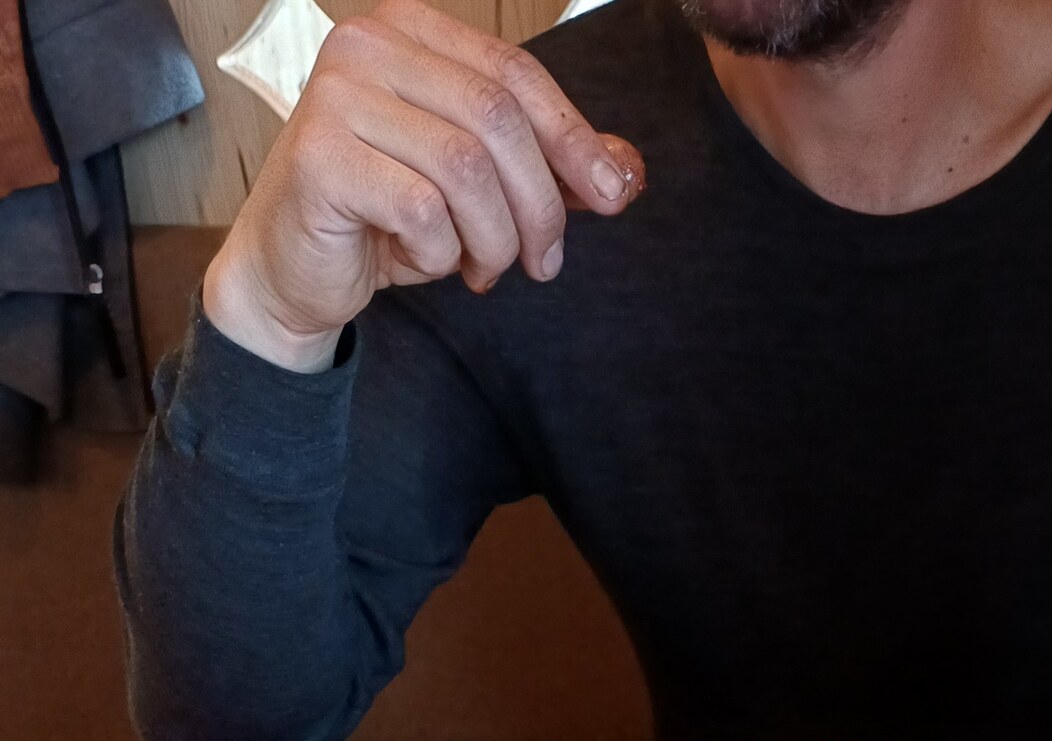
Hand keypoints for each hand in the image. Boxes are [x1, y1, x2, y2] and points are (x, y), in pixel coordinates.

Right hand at [203, 0, 644, 373]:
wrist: (295, 266)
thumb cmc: (387, 215)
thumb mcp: (479, 185)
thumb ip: (547, 166)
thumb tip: (625, 171)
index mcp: (411, 31)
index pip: (515, 74)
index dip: (574, 137)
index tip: (612, 195)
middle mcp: (367, 46)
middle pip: (497, 119)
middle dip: (540, 204)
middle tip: (544, 262)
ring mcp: (336, 95)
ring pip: (465, 168)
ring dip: (494, 238)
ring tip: (483, 268)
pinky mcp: (320, 156)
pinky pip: (421, 211)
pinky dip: (441, 253)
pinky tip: (426, 261)